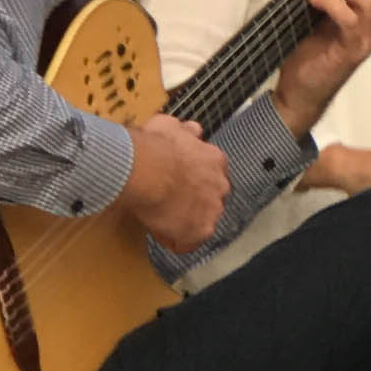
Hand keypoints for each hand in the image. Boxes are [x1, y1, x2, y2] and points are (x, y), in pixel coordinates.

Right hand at [121, 112, 229, 254]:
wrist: (149, 170)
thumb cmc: (155, 146)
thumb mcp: (171, 126)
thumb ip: (185, 130)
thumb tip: (193, 129)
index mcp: (216, 161)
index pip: (211, 175)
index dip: (193, 182)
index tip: (178, 184)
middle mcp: (221, 186)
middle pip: (210, 199)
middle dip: (193, 203)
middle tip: (168, 203)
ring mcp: (213, 210)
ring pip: (201, 222)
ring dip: (185, 223)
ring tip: (162, 221)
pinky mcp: (201, 231)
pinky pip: (188, 244)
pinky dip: (175, 242)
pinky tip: (161, 235)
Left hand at [270, 0, 370, 135]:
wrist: (296, 95)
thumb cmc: (304, 57)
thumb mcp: (306, 13)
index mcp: (360, 16)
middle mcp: (369, 27)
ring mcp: (364, 40)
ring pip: (370, 0)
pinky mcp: (352, 52)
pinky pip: (351, 19)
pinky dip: (332, 3)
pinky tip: (312, 1)